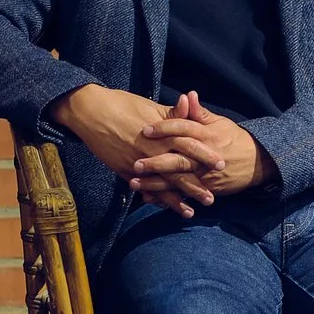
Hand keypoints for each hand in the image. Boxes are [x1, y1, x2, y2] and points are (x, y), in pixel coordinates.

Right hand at [48, 85, 221, 217]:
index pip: (189, 144)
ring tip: (193, 211)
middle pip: (178, 169)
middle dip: (196, 184)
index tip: (222, 164)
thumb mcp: (150, 107)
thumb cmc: (123, 105)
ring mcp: (138, 162)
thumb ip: (172, 112)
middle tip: (212, 197)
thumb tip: (190, 102)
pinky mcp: (126, 170)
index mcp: (162, 132)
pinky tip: (165, 208)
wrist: (92, 112)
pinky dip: (156, 198)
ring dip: (178, 198)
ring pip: (162, 183)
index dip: (205, 155)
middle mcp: (152, 150)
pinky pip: (144, 187)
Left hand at [136, 91, 274, 202]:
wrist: (258, 162)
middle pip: (178, 159)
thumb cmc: (234, 139)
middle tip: (135, 163)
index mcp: (207, 135)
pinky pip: (185, 195)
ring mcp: (205, 175)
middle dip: (155, 163)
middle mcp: (205, 156)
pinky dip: (167, 198)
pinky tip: (149, 199)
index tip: (145, 129)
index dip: (164, 128)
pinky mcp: (207, 189)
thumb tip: (188, 95)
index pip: (183, 129)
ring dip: (155, 184)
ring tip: (134, 183)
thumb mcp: (219, 122)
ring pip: (178, 180)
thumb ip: (200, 112)